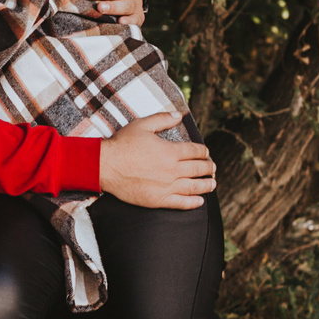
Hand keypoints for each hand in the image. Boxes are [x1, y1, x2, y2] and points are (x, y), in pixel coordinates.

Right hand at [97, 111, 214, 208]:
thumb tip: (179, 115)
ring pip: (194, 187)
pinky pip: (181, 203)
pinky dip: (193, 202)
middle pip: (199, 169)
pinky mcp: (158, 200)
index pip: (196, 151)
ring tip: (212, 184)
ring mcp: (167, 186)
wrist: (105, 166)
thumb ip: (163, 119)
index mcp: (171, 151)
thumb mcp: (142, 125)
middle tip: (213, 168)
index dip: (204, 151)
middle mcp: (172, 169)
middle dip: (209, 168)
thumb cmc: (122, 144)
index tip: (206, 153)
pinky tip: (199, 201)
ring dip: (207, 185)